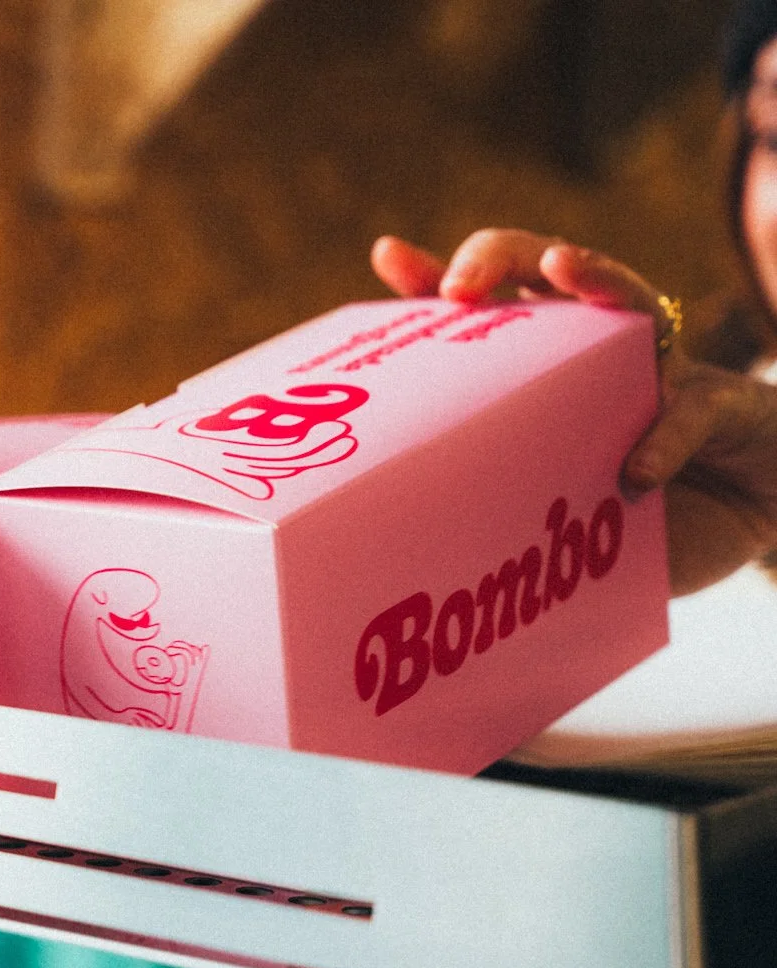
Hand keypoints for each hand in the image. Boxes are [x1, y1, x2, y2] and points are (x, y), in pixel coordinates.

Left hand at [373, 230, 776, 593]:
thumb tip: (409, 547)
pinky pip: (690, 409)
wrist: (750, 510)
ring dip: (593, 273)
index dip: (436, 278)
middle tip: (461, 283)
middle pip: (544, 268)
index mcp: (543, 366)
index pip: (484, 308)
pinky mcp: (718, 401)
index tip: (391, 256)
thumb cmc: (634, 505)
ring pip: (625, 296)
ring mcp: (659, 365)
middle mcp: (597, 347)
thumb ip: (499, 507)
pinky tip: (635, 473)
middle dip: (501, 255)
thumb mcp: (555, 506)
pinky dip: (664, 438)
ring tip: (559, 265)